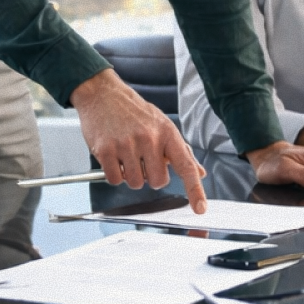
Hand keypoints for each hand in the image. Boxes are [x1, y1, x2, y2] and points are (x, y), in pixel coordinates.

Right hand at [72, 68, 207, 212]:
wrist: (103, 94)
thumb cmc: (134, 111)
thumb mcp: (162, 125)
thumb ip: (181, 151)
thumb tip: (199, 173)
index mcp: (167, 132)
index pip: (185, 166)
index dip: (195, 190)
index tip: (200, 208)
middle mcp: (149, 138)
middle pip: (158, 182)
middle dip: (151, 177)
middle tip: (143, 161)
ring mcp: (126, 144)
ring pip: (135, 183)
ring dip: (131, 176)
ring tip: (126, 155)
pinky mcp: (105, 150)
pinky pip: (115, 180)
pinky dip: (114, 175)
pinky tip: (114, 157)